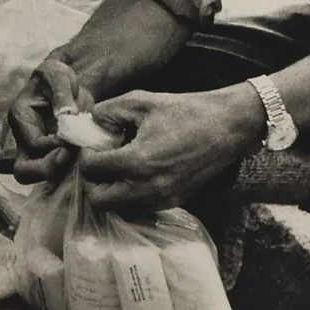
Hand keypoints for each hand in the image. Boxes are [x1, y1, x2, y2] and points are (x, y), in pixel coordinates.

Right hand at [8, 54, 91, 182]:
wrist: (62, 83)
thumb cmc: (56, 76)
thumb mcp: (58, 75)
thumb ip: (61, 93)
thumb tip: (66, 114)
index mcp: (20, 117)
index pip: (34, 144)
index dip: (55, 146)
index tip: (73, 140)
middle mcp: (23, 138)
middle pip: (24, 171)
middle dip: (48, 170)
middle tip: (71, 157)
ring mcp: (34, 149)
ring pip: (36, 177)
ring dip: (58, 173)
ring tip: (78, 159)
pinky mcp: (47, 155)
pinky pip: (52, 172)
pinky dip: (67, 170)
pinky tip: (82, 159)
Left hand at [77, 85, 263, 213]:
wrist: (225, 127)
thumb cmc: (182, 110)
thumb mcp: (138, 101)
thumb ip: (106, 112)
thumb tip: (90, 125)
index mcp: (138, 162)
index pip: (92, 170)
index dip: (85, 156)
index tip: (91, 145)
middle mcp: (149, 187)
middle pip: (100, 200)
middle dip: (91, 181)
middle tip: (97, 160)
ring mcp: (163, 198)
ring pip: (120, 208)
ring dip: (110, 190)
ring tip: (116, 166)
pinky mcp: (175, 201)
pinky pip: (140, 207)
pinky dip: (129, 195)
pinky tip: (133, 172)